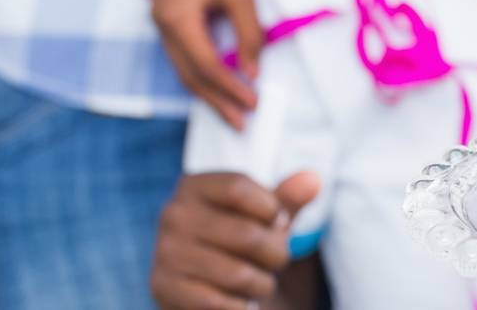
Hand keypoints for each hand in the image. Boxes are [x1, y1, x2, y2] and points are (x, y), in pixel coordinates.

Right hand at [151, 171, 319, 309]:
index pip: (239, 188)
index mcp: (193, 185)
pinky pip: (218, 303)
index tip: (279, 222)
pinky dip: (241, 306)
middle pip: (246, 234)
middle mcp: (172, 214)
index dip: (272, 209)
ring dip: (262, 284)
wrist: (201, 285)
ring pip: (238, 274)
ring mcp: (165, 252)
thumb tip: (313, 179)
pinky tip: (242, 302)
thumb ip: (287, 198)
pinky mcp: (163, 287)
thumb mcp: (263, 216)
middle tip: (277, 261)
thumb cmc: (238, 241)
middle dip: (276, 254)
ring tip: (260, 283)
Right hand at [153, 0, 263, 128]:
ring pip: (183, 64)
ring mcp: (161, 16)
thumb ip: (247, 33)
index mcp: (175, 17)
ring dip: (208, 88)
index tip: (256, 104)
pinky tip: (220, 77)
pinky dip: (201, 67)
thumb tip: (253, 72)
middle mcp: (161, 22)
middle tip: (242, 124)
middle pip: (188, 74)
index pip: (204, 66)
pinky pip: (184, 49)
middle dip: (216, 100)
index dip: (230, 88)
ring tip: (233, 109)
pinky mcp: (169, 9)